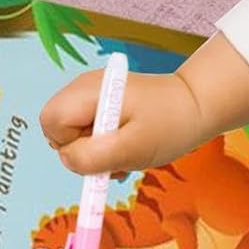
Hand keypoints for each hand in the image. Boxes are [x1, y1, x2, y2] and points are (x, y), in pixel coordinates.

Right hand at [40, 32, 248, 175]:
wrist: (197, 108)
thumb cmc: (168, 126)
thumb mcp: (131, 149)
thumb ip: (92, 157)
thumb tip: (66, 160)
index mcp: (88, 92)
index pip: (50, 122)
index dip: (70, 145)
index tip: (102, 152)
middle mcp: (83, 88)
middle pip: (57, 128)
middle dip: (81, 151)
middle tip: (114, 157)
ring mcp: (92, 95)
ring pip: (72, 134)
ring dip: (94, 153)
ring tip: (125, 154)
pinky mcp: (103, 104)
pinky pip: (88, 132)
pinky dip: (103, 147)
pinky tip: (125, 148)